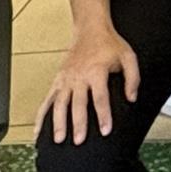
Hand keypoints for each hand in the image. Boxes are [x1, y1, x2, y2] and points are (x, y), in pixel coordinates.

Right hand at [36, 27, 139, 144]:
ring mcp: (65, 79)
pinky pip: (47, 100)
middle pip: (77, 104)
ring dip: (58, 122)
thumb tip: (131, 98)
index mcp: (96, 71)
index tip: (105, 131)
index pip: (100, 98)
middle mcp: (78, 77)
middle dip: (78, 123)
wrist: (90, 30)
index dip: (103, 115)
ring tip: (59, 139)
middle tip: (79, 141)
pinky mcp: (57, 81)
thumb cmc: (109, 44)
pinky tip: (38, 130)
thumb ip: (133, 78)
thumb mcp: (128, 57)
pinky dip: (40, 116)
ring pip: (59, 104)